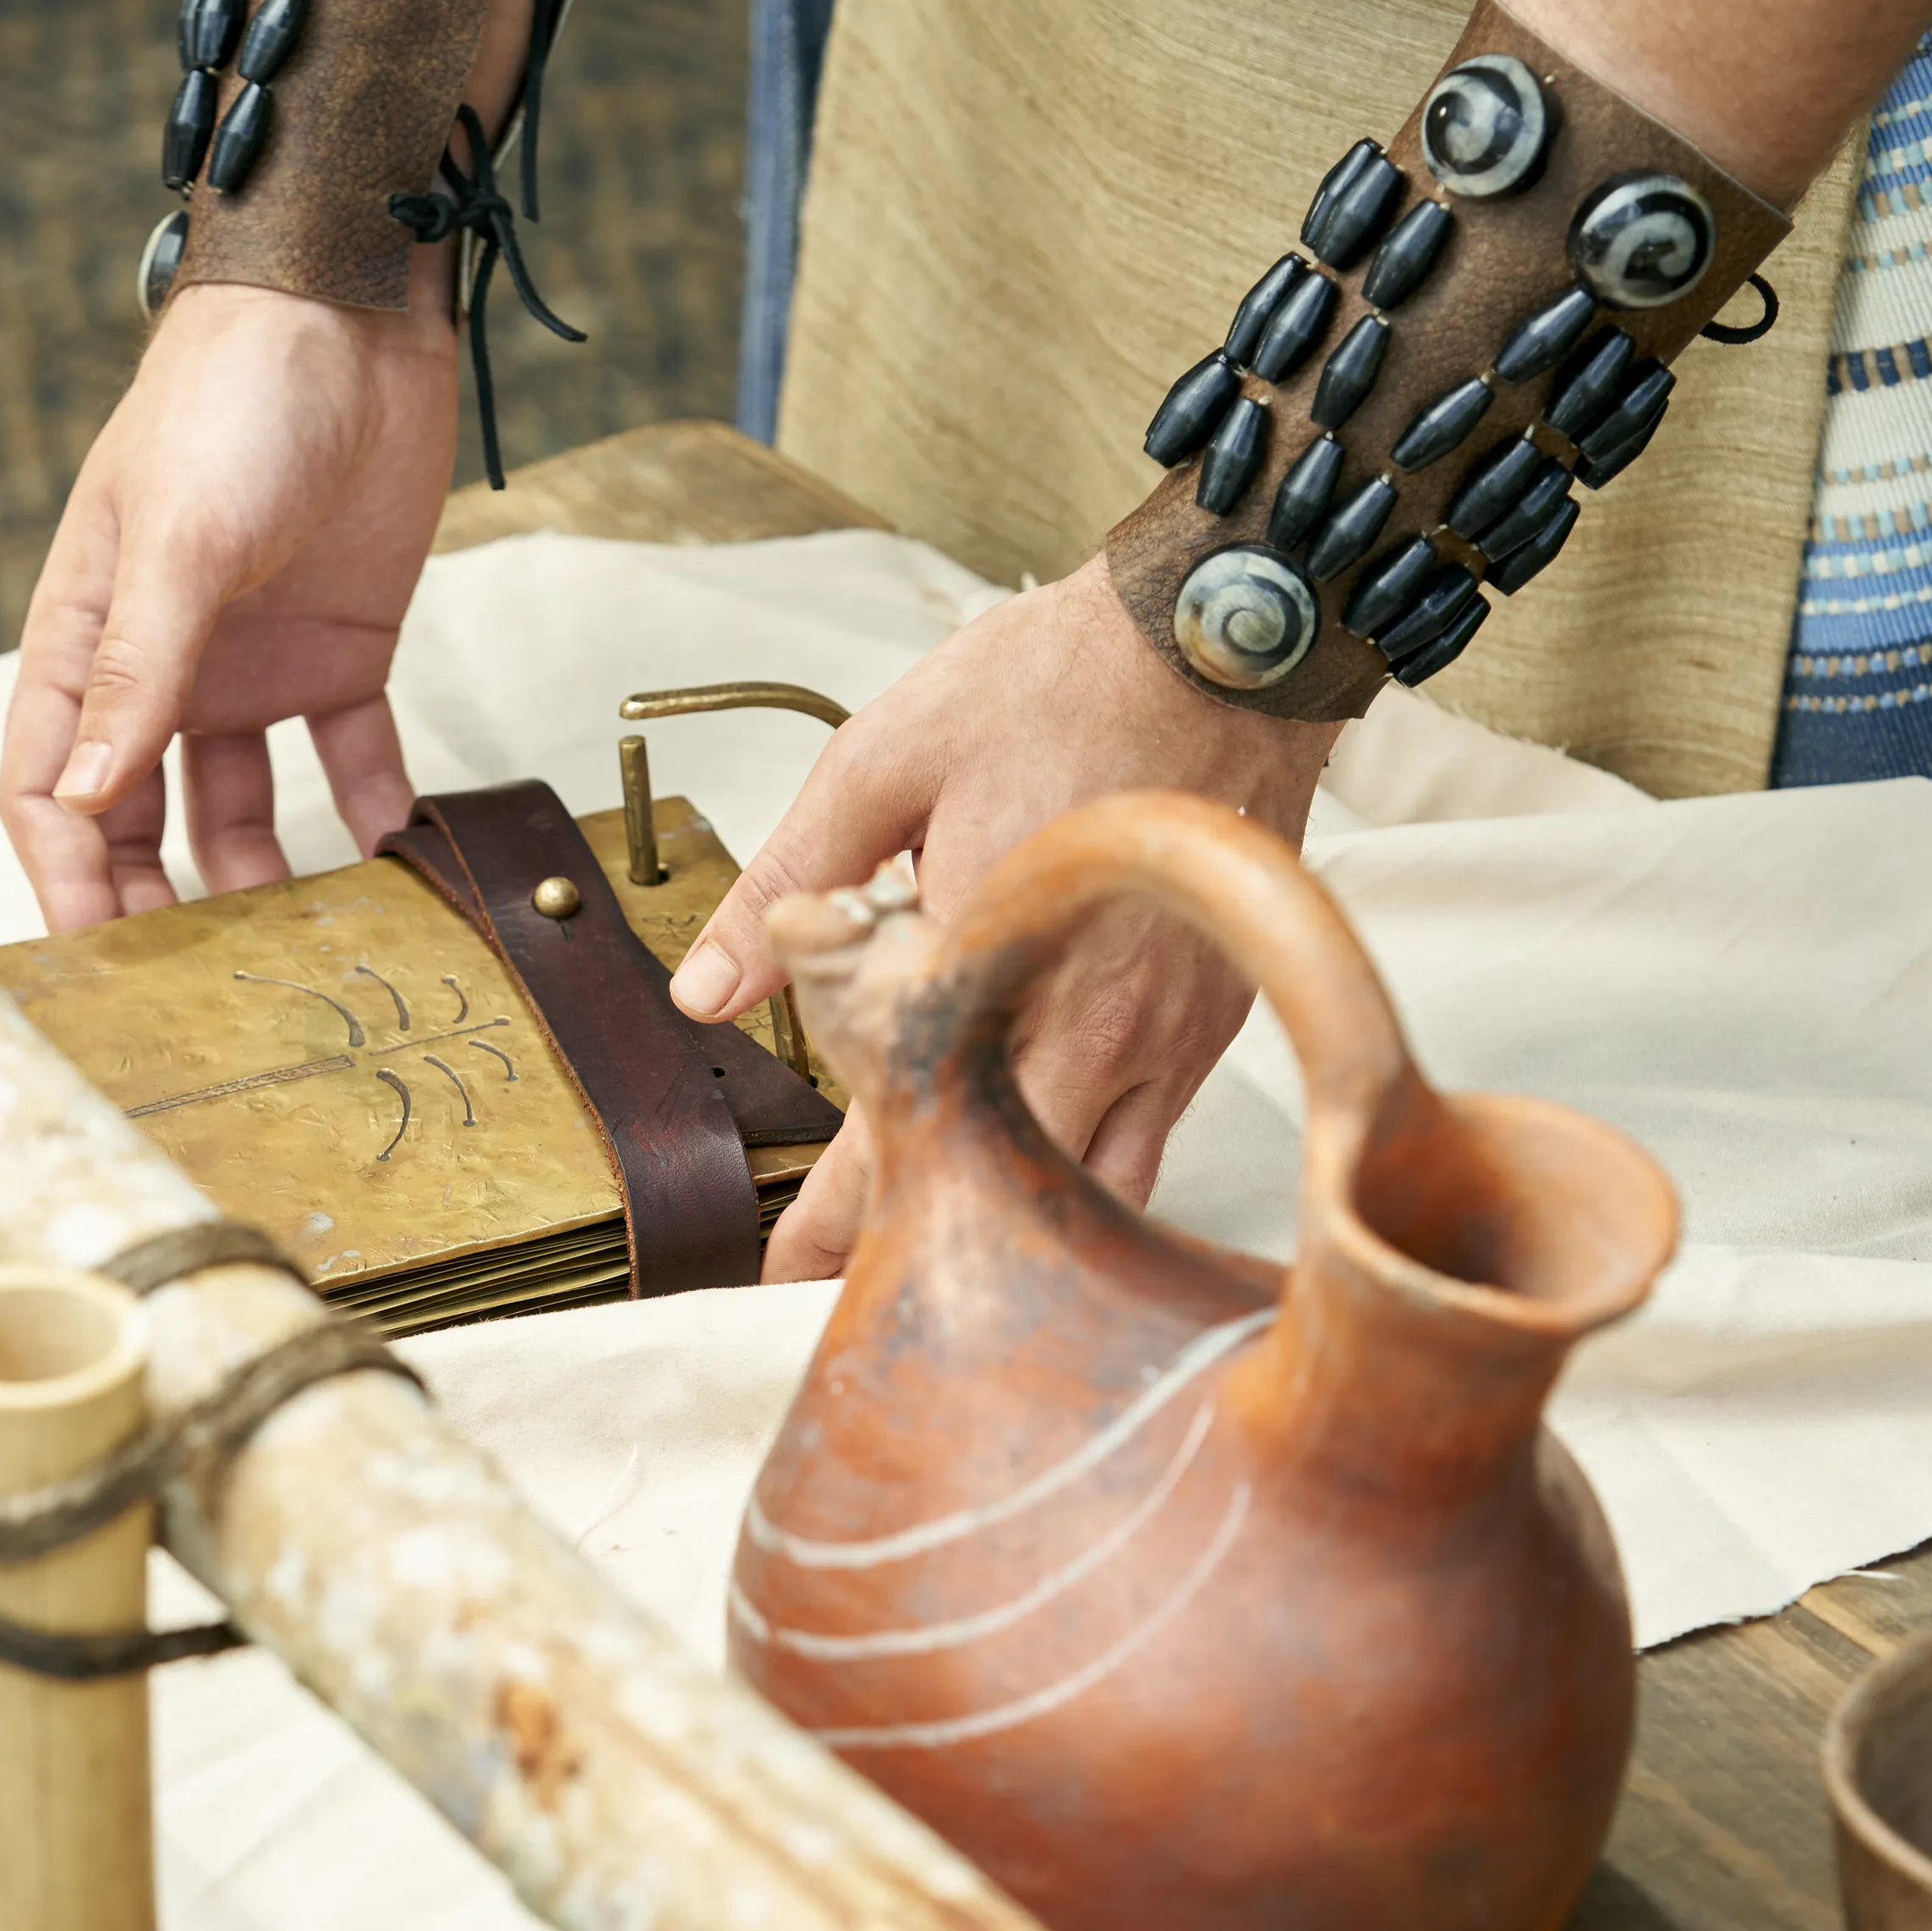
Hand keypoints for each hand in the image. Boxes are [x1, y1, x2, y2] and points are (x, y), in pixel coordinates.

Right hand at [2, 274, 460, 928]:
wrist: (353, 312)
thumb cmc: (232, 400)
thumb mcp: (178, 540)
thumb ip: (139, 672)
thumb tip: (83, 799)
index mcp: (86, 638)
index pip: (48, 789)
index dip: (65, 879)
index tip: (98, 966)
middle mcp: (161, 666)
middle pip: (137, 817)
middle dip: (156, 904)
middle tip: (196, 992)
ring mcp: (251, 662)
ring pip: (242, 806)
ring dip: (264, 877)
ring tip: (300, 949)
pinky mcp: (342, 648)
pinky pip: (350, 757)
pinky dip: (371, 811)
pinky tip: (397, 864)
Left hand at [670, 565, 1339, 1281]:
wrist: (1226, 639)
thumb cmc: (1060, 682)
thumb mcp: (883, 760)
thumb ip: (786, 882)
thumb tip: (704, 989)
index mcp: (983, 965)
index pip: (892, 1141)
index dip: (824, 1227)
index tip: (776, 1275)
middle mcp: (1087, 1026)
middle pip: (992, 1203)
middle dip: (914, 1253)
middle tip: (844, 1291)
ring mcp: (1165, 1037)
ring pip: (1082, 1198)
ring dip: (1007, 1232)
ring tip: (946, 1258)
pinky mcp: (1214, 1022)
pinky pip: (1149, 1149)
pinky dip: (1088, 1184)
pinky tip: (1045, 1183)